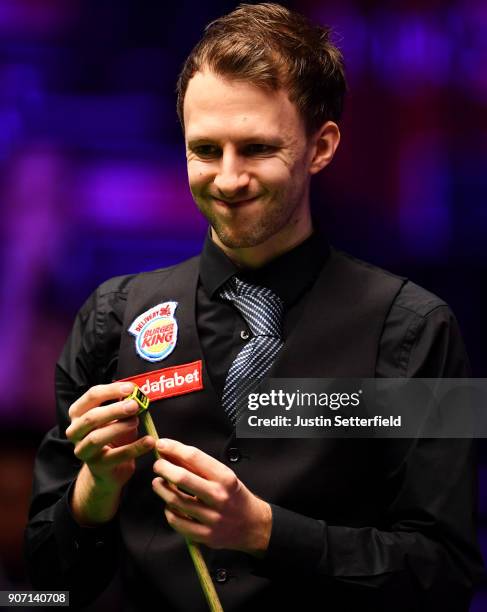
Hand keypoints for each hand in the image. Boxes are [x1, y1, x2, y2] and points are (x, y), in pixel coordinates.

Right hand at [66, 382, 154, 524]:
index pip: (91, 396)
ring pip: (97, 437)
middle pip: (91, 417)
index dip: (111, 390)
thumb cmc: (112, 435)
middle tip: (134, 405)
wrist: (109, 469)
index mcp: (78, 413)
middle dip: (114, 409)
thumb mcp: (117, 417)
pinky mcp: (97, 467)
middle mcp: (75, 432)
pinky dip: (135, 447)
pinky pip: (117, 456)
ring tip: (137, 421)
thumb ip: (123, 405)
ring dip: (120, 427)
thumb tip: (136, 393)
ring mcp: (84, 451)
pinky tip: (149, 441)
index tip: (130, 388)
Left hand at [152, 438, 271, 555]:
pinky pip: (177, 522)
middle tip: (158, 465)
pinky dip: (168, 512)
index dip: (174, 448)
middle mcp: (219, 496)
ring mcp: (212, 518)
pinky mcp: (206, 535)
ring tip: (158, 483)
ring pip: (175, 501)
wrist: (253, 524)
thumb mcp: (224, 475)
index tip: (162, 444)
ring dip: (162, 489)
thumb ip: (199, 466)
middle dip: (163, 468)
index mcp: (225, 478)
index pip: (194, 457)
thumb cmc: (235, 496)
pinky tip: (169, 505)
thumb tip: (172, 454)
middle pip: (181, 478)